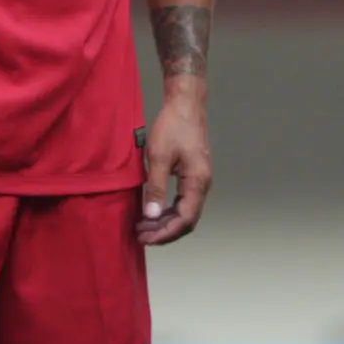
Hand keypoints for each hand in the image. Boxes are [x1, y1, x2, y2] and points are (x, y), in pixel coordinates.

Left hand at [137, 85, 213, 244]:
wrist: (185, 104)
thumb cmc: (173, 126)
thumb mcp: (159, 157)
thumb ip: (156, 188)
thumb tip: (151, 215)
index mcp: (198, 182)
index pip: (185, 219)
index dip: (166, 233)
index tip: (146, 239)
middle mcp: (202, 185)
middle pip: (187, 219)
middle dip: (164, 231)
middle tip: (140, 236)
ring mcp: (199, 180)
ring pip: (185, 211)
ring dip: (165, 222)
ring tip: (143, 227)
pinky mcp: (193, 175)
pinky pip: (183, 201)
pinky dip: (168, 210)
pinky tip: (152, 211)